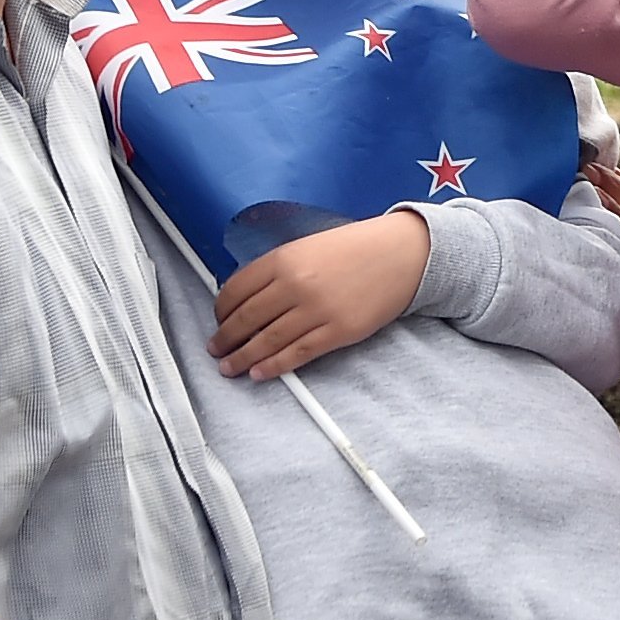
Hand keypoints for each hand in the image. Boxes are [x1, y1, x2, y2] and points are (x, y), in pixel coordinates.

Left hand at [210, 212, 430, 377]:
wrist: (403, 254)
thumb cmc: (357, 248)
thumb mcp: (308, 246)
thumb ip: (279, 268)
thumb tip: (250, 298)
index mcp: (284, 259)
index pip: (236, 290)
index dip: (220, 312)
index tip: (218, 321)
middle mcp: (295, 284)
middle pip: (246, 320)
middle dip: (225, 339)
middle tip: (216, 349)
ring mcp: (316, 310)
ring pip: (266, 342)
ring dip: (242, 358)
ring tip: (229, 368)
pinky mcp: (337, 332)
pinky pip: (297, 355)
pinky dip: (274, 367)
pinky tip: (259, 373)